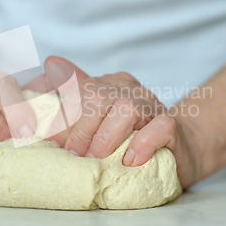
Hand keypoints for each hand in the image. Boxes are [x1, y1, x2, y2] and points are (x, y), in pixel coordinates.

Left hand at [48, 59, 201, 188]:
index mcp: (106, 84)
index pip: (76, 89)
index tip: (48, 140)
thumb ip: (70, 98)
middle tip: (74, 156)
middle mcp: (127, 89)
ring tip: (97, 160)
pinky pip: (158, 128)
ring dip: (106, 138)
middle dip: (81, 129)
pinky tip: (130, 160)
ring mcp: (151, 105)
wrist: (177, 147)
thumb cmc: (129, 136)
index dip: (59, 116)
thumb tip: (49, 64)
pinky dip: (141, 145)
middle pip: (97, 95)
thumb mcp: (95, 119)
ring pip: (126, 108)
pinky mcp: (171, 125)